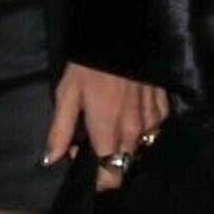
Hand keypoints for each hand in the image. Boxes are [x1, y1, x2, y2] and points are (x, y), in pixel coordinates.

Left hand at [43, 63, 169, 191]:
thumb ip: (60, 130)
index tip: (84, 158)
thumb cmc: (88, 66)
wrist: (120, 37)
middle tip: (93, 134)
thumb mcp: (67, 94)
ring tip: (111, 120)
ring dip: (125, 142)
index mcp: (108, 131)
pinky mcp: (163, 108)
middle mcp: (134, 132)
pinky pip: (154, 130)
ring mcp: (152, 121)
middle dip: (109, 158)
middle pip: (125, 164)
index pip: (111, 176)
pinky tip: (130, 111)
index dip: (96, 175)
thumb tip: (50, 160)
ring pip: (140, 148)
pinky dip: (142, 127)